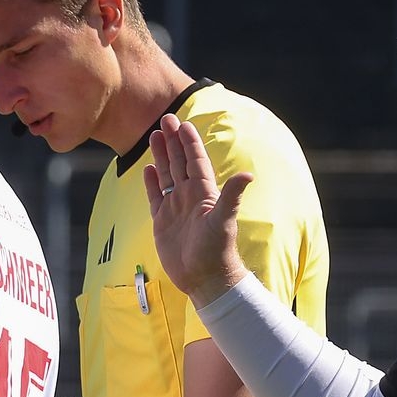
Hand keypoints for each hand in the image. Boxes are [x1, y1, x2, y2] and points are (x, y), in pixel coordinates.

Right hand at [142, 113, 251, 304]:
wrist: (204, 277)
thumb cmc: (217, 250)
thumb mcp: (224, 220)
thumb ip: (232, 196)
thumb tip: (248, 174)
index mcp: (204, 193)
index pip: (196, 161)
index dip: (190, 143)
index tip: (184, 123)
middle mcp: (190, 197)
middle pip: (179, 162)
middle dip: (173, 141)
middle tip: (165, 118)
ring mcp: (175, 208)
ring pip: (166, 175)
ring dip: (161, 156)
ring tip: (154, 135)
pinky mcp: (162, 221)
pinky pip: (155, 196)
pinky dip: (151, 182)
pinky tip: (148, 168)